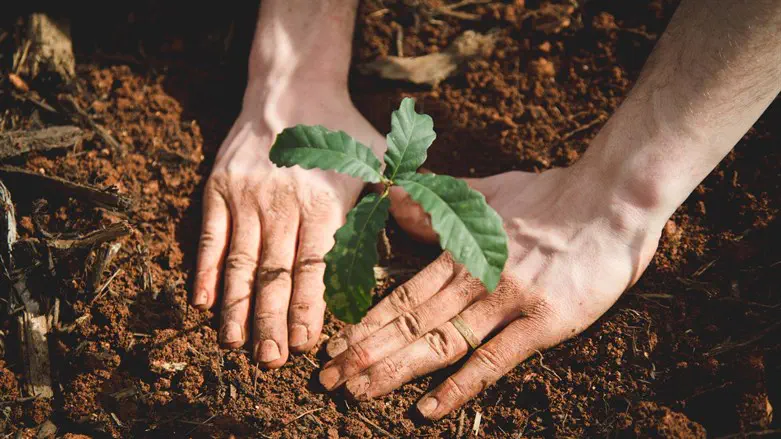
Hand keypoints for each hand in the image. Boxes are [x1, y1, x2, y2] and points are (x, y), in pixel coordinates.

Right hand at [192, 81, 385, 367]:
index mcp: (324, 203)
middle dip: (272, 321)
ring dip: (237, 306)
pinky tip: (203, 303)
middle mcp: (283, 204)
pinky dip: (205, 271)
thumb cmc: (341, 131)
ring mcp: (246, 197)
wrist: (291, 87)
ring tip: (235, 344)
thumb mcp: (378, 159)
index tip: (304, 344)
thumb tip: (439, 227)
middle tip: (269, 361)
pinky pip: (210, 236)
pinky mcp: (218, 188)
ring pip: (240, 262)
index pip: (314, 267)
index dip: (308, 307)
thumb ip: (401, 196)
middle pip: (275, 273)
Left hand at [319, 165, 664, 418]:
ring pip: (440, 342)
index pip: (403, 293)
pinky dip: (459, 387)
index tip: (335, 345)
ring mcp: (509, 302)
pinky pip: (494, 361)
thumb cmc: (550, 196)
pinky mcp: (544, 324)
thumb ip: (436, 204)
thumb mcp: (485, 193)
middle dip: (365, 352)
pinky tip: (426, 410)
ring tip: (357, 392)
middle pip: (411, 321)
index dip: (366, 322)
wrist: (612, 199)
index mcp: (461, 250)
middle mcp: (477, 278)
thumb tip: (391, 195)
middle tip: (328, 379)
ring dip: (395, 369)